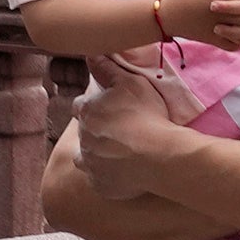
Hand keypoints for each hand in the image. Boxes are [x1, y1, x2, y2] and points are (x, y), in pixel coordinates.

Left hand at [72, 73, 207, 174]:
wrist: (159, 155)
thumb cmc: (147, 115)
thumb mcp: (130, 82)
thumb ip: (107, 68)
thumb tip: (89, 54)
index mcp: (87, 111)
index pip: (81, 106)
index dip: (93, 106)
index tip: (107, 109)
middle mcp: (82, 138)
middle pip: (83, 132)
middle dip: (94, 130)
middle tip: (117, 131)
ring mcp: (90, 164)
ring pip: (85, 158)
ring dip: (95, 154)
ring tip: (115, 154)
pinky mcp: (99, 185)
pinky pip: (98, 180)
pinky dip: (106, 176)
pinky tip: (121, 173)